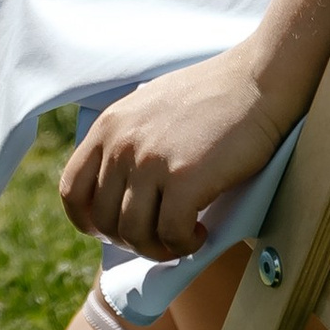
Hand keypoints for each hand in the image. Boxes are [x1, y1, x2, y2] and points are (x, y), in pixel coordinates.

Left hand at [58, 45, 287, 261]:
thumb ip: (129, 144)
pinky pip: (171, 234)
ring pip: (134, 233)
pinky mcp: (184, 177)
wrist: (257, 80)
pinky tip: (200, 233)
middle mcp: (122, 143)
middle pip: (103, 220)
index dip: (88, 221)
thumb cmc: (212, 97)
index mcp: (109, 126)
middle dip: (130, 240)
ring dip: (158, 248)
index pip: (71, 190)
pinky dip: (184, 245)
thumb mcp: (150, 109)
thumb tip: (121, 194)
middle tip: (161, 237)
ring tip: (182, 238)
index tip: (115, 231)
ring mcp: (151, 161)